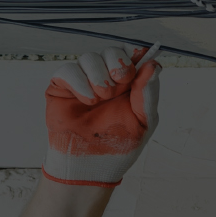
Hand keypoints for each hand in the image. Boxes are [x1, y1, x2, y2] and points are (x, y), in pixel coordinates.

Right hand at [42, 47, 160, 186]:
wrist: (92, 166)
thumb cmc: (120, 145)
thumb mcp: (144, 120)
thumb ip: (148, 93)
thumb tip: (153, 65)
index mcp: (129, 83)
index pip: (132, 53)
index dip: (134, 54)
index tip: (136, 68)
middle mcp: (107, 78)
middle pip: (112, 50)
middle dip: (118, 63)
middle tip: (120, 84)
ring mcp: (83, 81)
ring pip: (89, 57)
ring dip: (99, 75)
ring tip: (102, 99)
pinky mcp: (61, 88)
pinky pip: (67, 70)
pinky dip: (79, 81)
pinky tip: (88, 100)